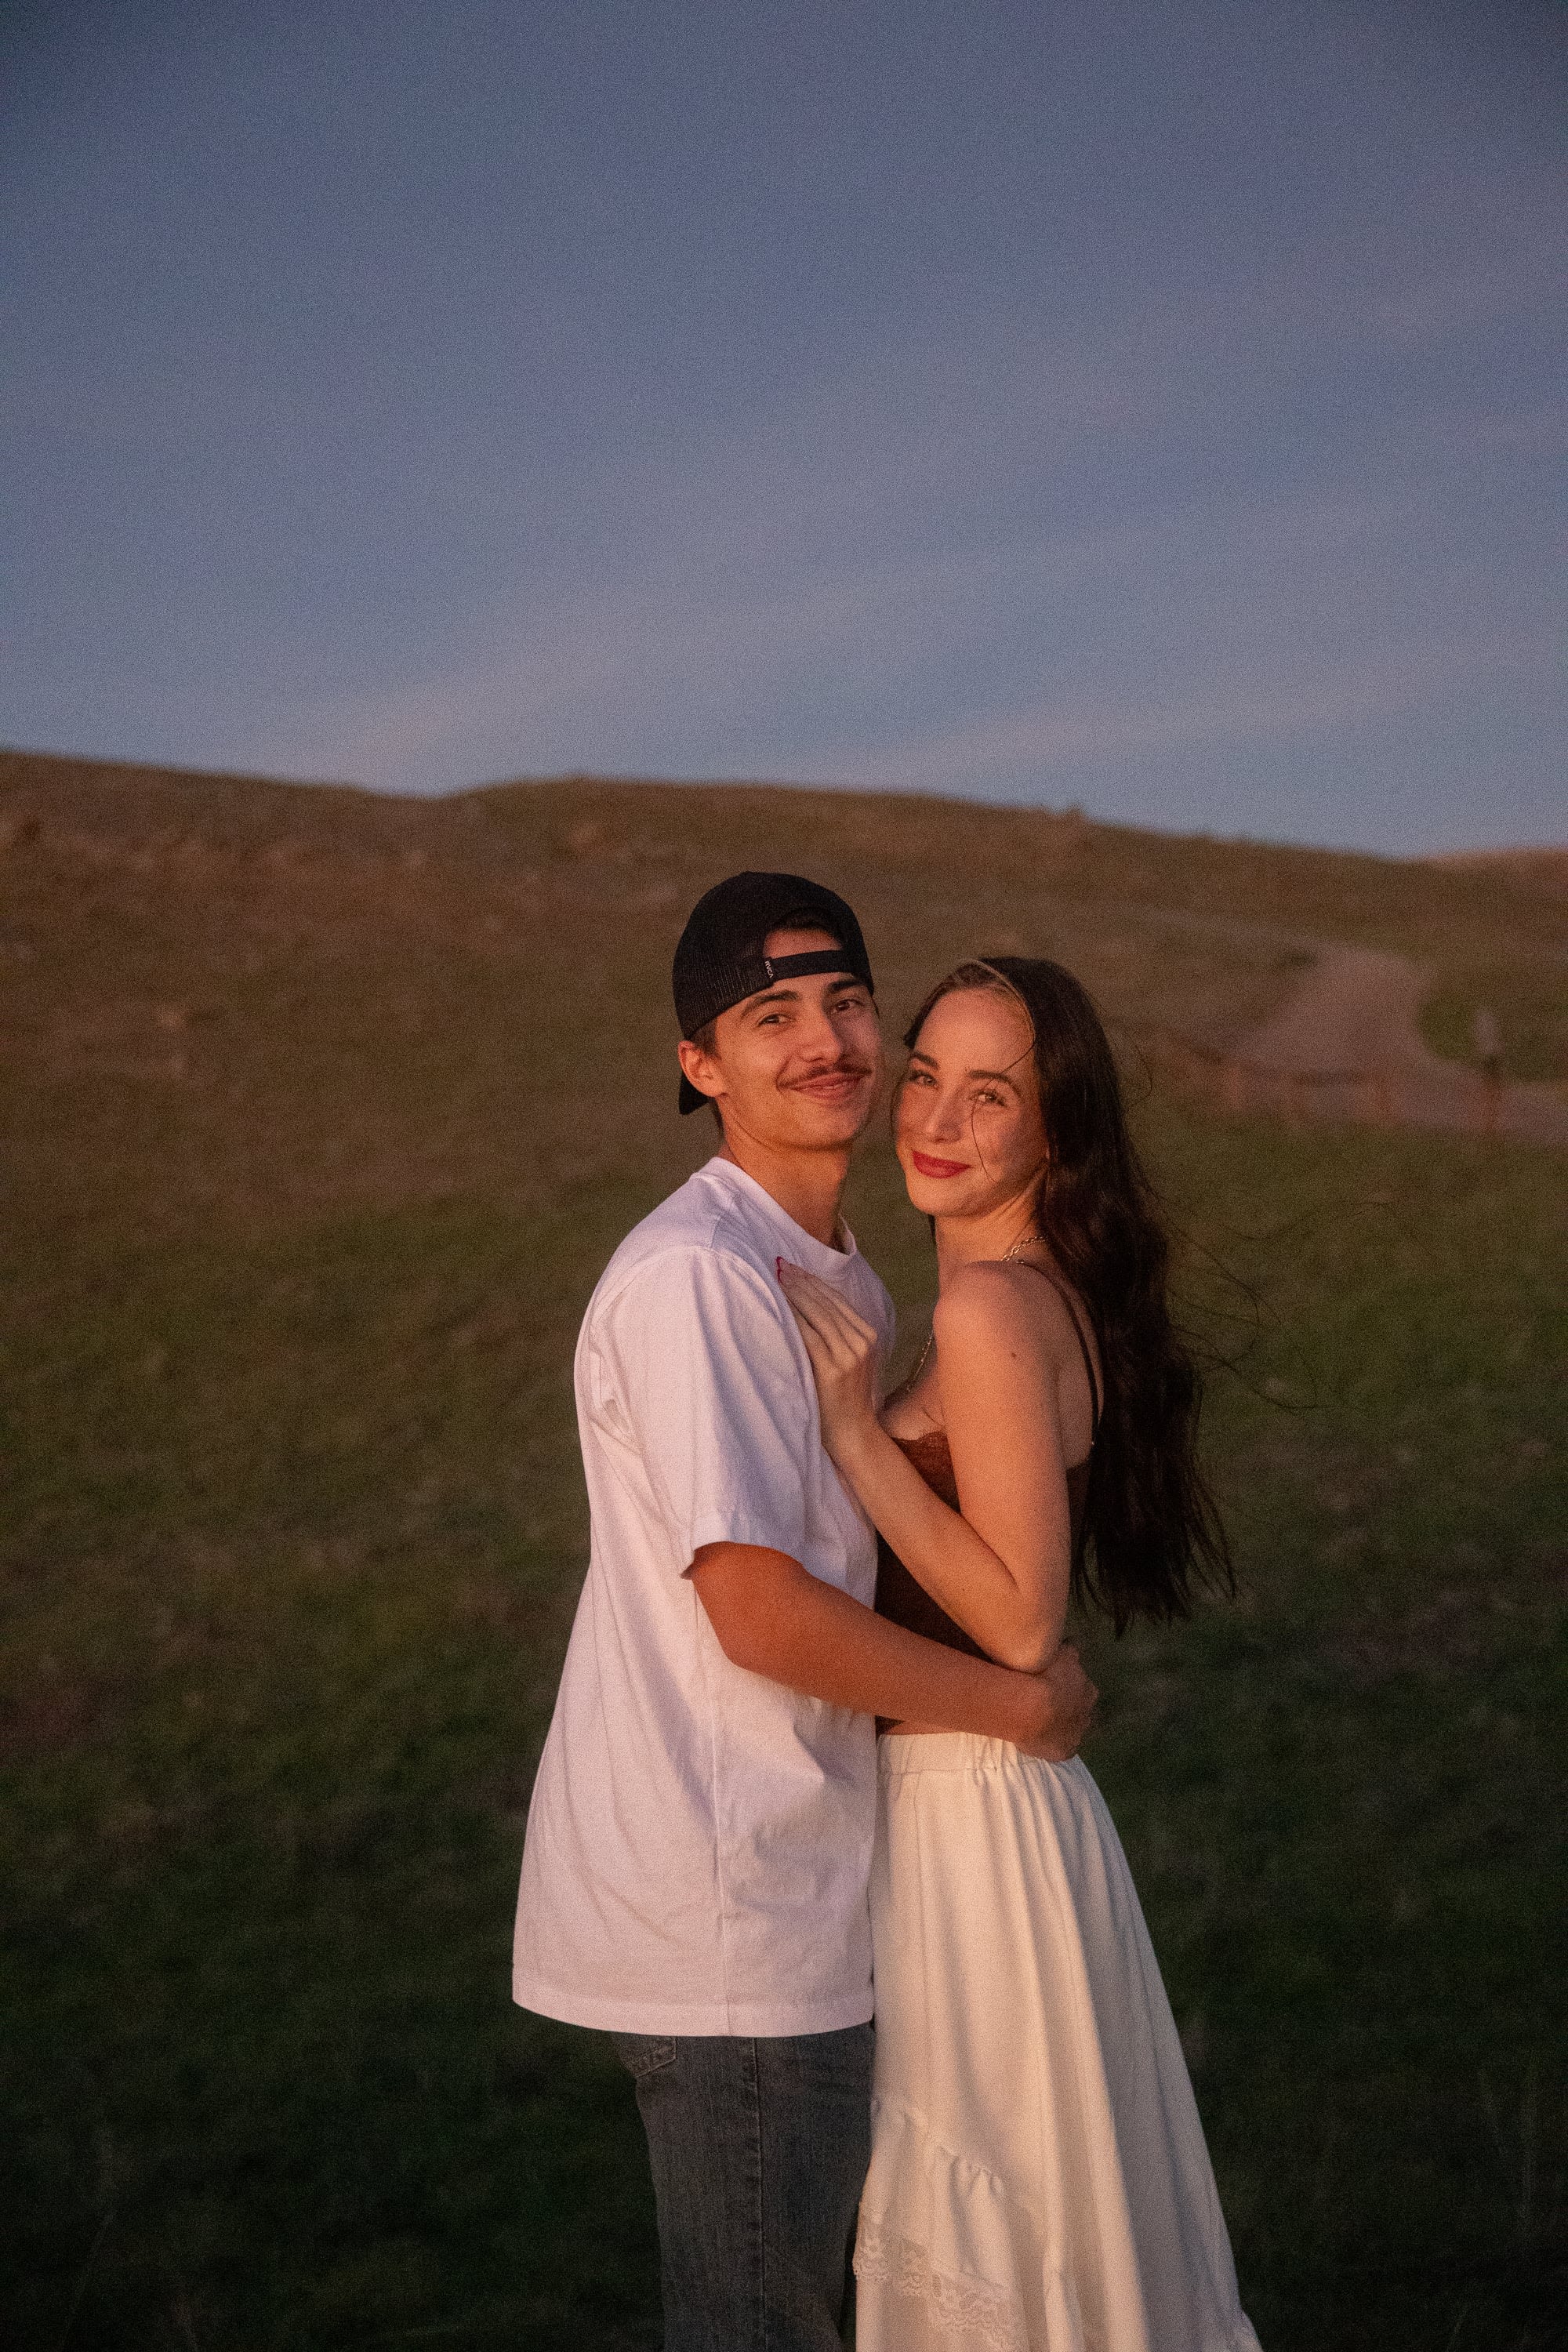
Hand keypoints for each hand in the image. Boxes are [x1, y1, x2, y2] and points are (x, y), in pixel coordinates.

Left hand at [776, 1259, 880, 1462]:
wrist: (853, 1433)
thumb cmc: (844, 1398)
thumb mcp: (849, 1360)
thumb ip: (837, 1335)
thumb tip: (808, 1306)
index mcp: (868, 1335)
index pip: (837, 1300)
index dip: (813, 1281)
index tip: (792, 1267)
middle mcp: (862, 1341)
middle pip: (827, 1302)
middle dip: (801, 1281)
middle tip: (778, 1265)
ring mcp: (850, 1355)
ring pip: (819, 1314)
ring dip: (796, 1293)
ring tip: (777, 1278)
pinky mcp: (834, 1369)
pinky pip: (810, 1336)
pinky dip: (794, 1318)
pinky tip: (779, 1306)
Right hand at [1016, 1640, 1096, 1760]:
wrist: (1030, 1708)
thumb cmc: (1044, 1676)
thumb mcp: (1061, 1653)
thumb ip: (1070, 1650)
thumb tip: (1073, 1645)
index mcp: (1088, 1691)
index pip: (1082, 1688)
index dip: (1067, 1686)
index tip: (1053, 1683)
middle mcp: (1088, 1714)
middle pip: (1079, 1710)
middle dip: (1067, 1707)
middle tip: (1046, 1702)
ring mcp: (1077, 1736)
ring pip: (1071, 1730)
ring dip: (1059, 1726)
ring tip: (1038, 1720)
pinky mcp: (1065, 1752)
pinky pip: (1059, 1747)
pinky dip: (1051, 1743)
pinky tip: (1037, 1738)